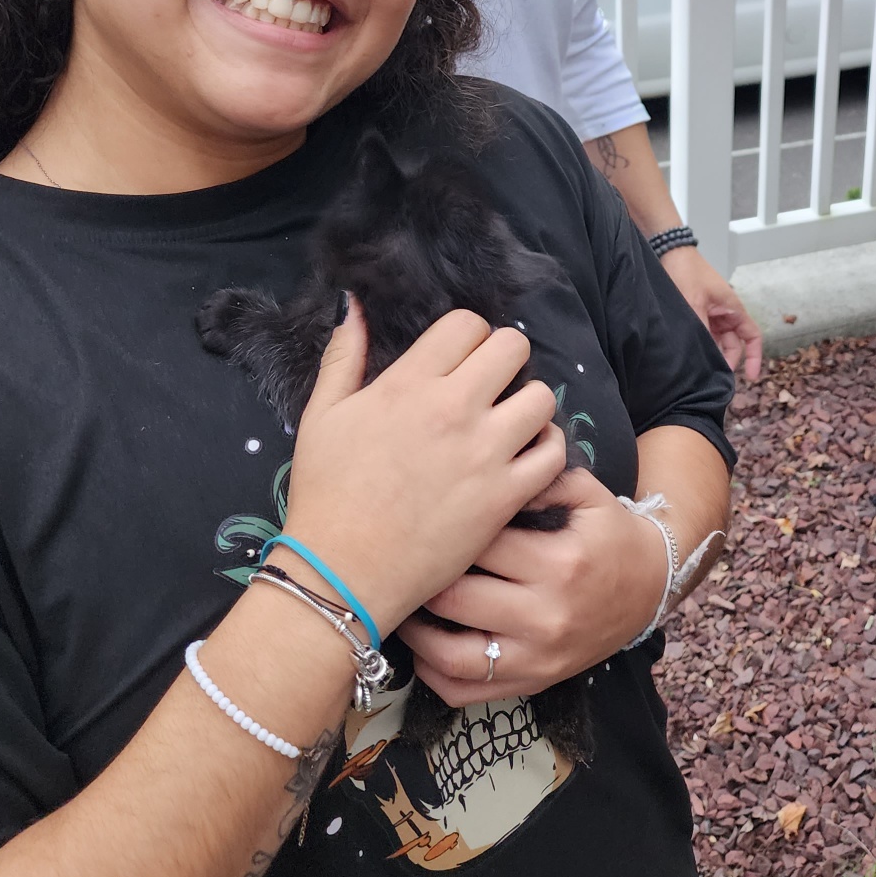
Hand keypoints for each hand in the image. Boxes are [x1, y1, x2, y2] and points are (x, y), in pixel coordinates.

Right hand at [282, 299, 567, 634]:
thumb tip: (353, 302)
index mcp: (409, 383)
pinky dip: (545, 449)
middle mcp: (454, 409)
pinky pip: (554, 452)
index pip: (467, 324)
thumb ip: (343, 354)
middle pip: (513, 346)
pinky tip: (524, 456)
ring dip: (529, 403)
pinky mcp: (505, 495)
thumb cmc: (326, 493)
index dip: (467, 335)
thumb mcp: (322, 415)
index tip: (460, 358)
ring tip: (510, 420)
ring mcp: (484, 452)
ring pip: (542, 396)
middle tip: (490, 384)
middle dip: (504, 358)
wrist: (340, 573)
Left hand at [399, 467, 669, 705]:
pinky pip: (463, 692)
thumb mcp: (588, 493)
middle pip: (456, 597)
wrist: (649, 587)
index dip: (451, 525)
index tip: (433, 514)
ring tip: (406, 599)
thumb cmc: (609, 535)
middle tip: (407, 554)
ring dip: (416, 630)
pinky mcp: (530, 684)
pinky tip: (423, 643)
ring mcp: (537, 658)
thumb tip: (489, 472)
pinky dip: (431, 672)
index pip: (482, 543)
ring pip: (451, 655)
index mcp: (559, 562)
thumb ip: (541, 478)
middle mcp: (546, 616)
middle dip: (425, 574)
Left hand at [660, 245, 763, 380]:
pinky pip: (704, 336)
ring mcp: (711, 315)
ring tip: (701, 371)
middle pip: (733, 345)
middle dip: (727, 361)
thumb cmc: (687, 272)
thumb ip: (701, 331)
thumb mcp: (694, 304)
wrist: (669, 253)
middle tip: (715, 378)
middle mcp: (725, 314)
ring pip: (717, 342)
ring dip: (712, 355)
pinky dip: (700, 346)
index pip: (752, 337)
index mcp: (733, 308)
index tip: (752, 377)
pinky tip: (691, 357)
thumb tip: (705, 358)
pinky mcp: (697, 314)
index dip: (755, 357)